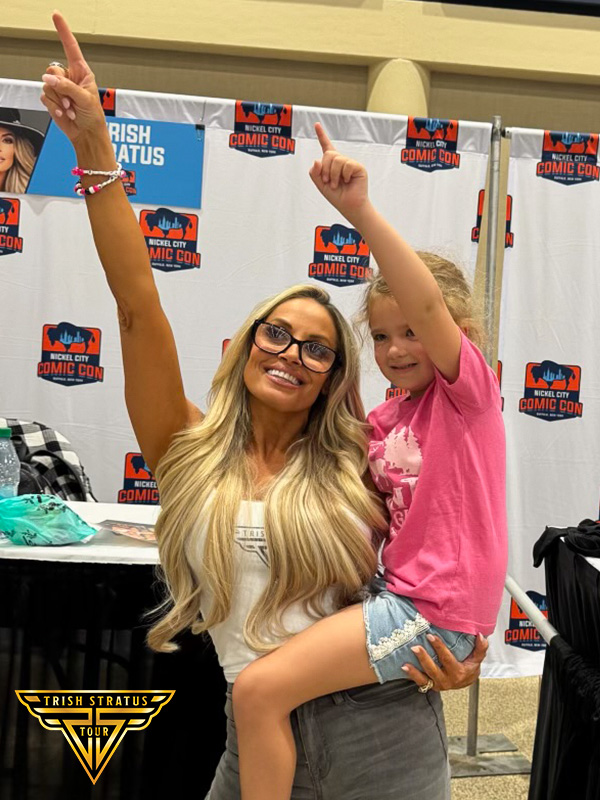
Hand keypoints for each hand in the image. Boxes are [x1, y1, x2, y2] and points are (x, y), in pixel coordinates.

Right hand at [40, 12, 105, 141]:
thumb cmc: (93, 116)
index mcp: (81, 71)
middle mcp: (69, 77)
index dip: (63, 30)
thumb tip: (48, 79)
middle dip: (60, 87)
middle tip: (71, 101)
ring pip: (47, 85)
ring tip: (71, 108)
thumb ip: (67, 87)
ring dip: (59, 100)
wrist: (87, 134)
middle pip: (53, 70)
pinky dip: (54, 107)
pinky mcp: (52, 99)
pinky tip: (64, 112)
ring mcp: (59, 88)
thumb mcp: (85, 98)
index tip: (56, 15)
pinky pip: (45, 97)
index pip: (70, 47)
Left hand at [309, 123, 369, 223]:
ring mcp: (350, 163)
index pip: (326, 147)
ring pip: (337, 159)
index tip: (316, 124)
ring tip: (336, 184)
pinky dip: (343, 175)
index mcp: (331, 165)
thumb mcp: (320, 185)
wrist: (350, 206)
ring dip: (333, 174)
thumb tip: (317, 159)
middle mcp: (341, 161)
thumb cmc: (337, 197)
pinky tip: (347, 181)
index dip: (321, 135)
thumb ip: (315, 173)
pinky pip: (346, 164)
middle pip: (328, 154)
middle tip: (328, 181)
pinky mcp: (358, 167)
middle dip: (325, 169)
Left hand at [402, 633, 487, 691]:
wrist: (466, 681)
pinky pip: (420, 682)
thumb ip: (480, 648)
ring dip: (414, 672)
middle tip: (415, 647)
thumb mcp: (477, 658)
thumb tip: (480, 635)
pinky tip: (404, 667)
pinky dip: (412, 676)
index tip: (430, 636)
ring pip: (425, 679)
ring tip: (405, 664)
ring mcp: (438, 684)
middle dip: (424, 658)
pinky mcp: (431, 685)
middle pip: (433, 670)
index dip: (439, 648)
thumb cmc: (470, 666)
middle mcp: (447, 680)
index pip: (447, 659)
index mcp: (458, 673)